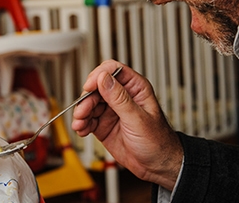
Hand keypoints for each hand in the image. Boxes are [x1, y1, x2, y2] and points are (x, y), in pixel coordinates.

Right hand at [71, 60, 183, 189]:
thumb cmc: (158, 141)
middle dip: (86, 99)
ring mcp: (111, 111)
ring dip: (81, 113)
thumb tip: (104, 78)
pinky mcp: (104, 125)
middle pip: (96, 88)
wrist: (157, 166)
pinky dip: (82, 124)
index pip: (112, 71)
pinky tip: (82, 130)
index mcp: (135, 89)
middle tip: (82, 112)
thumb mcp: (138, 119)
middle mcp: (121, 97)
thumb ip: (119, 98)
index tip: (89, 87)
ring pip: (89, 103)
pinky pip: (88, 119)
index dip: (98, 77)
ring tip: (80, 124)